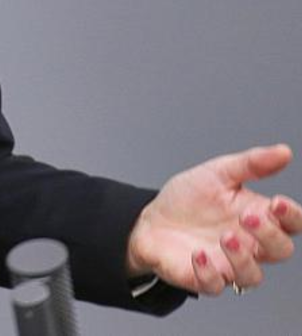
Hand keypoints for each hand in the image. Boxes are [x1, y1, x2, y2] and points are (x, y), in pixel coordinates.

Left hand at [125, 143, 299, 295]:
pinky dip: (209, 273)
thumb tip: (283, 152)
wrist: (149, 219)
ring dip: (242, 259)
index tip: (277, 203)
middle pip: (280, 250)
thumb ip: (251, 164)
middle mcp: (249, 245)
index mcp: (258, 218)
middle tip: (247, 217)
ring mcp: (228, 264)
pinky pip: (215, 286)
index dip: (292, 216)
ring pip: (252, 275)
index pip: (292, 223)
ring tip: (226, 236)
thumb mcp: (217, 174)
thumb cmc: (188, 200)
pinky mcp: (204, 278)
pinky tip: (198, 254)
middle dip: (269, 235)